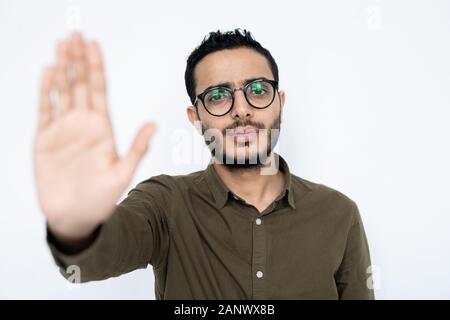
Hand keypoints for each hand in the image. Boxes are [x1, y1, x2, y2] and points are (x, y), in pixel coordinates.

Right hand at [33, 33, 155, 240]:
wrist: (76, 218)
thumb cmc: (101, 199)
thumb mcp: (122, 173)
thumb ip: (136, 148)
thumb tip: (153, 124)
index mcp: (102, 128)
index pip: (99, 90)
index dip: (96, 67)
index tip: (94, 45)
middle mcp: (83, 124)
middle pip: (79, 84)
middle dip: (78, 59)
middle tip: (75, 35)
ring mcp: (63, 130)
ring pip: (62, 92)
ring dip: (62, 68)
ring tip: (61, 46)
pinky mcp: (45, 140)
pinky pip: (44, 110)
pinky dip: (45, 91)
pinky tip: (48, 73)